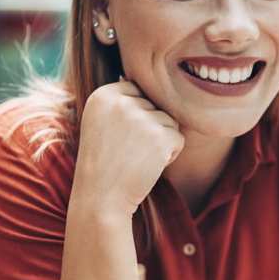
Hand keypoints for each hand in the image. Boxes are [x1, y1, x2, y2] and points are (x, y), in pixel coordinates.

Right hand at [75, 80, 183, 216]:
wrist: (101, 198)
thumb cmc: (103, 164)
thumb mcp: (100, 123)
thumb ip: (120, 101)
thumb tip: (142, 80)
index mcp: (103, 94)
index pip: (137, 91)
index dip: (134, 117)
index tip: (118, 138)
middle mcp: (121, 101)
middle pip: (155, 105)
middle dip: (148, 129)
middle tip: (127, 151)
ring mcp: (141, 118)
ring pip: (169, 120)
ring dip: (160, 142)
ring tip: (136, 158)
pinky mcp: (160, 136)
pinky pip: (178, 138)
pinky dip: (169, 154)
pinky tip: (148, 165)